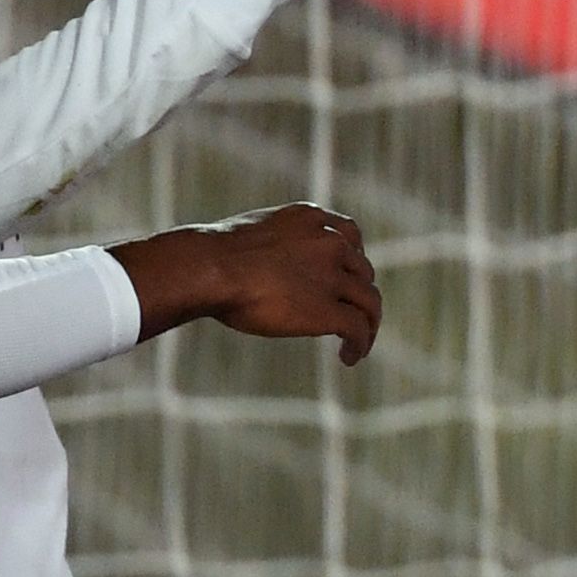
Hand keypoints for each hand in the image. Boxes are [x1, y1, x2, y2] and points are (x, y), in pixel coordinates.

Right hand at [108, 204, 383, 364]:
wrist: (208, 268)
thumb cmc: (214, 256)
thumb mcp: (254, 235)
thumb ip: (274, 245)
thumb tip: (262, 266)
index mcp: (311, 219)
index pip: (350, 235)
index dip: (353, 260)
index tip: (346, 278)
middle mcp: (330, 242)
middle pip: (362, 271)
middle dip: (358, 294)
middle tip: (349, 315)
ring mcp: (332, 275)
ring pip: (369, 302)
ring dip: (368, 324)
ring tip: (357, 344)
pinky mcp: (328, 309)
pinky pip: (358, 328)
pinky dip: (360, 343)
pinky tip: (349, 358)